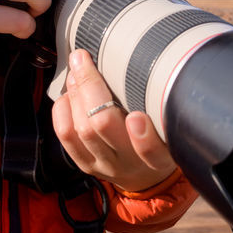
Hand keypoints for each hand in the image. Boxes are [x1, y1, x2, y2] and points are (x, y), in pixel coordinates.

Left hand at [51, 48, 177, 192]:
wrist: (145, 176)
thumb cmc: (161, 138)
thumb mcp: (170, 125)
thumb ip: (163, 101)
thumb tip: (143, 57)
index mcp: (158, 156)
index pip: (152, 152)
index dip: (143, 137)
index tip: (137, 117)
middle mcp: (129, 161)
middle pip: (103, 126)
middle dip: (89, 87)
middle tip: (84, 60)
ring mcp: (104, 164)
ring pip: (81, 129)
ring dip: (75, 93)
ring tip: (76, 71)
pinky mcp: (85, 164)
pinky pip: (66, 136)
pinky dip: (63, 109)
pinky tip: (68, 93)